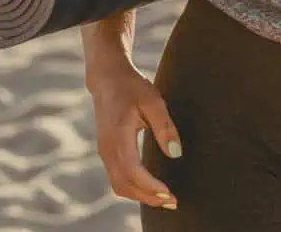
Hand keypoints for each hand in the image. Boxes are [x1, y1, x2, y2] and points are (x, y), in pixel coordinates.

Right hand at [87, 61, 182, 210]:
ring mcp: (104, 152)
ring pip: (119, 185)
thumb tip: (176, 153)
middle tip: (173, 202)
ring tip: (164, 199)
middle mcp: (107, 148)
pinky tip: (150, 188)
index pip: (132, 171)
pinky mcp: (107, 152)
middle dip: (148, 197)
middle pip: (124, 185)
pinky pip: (117, 178)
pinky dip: (133, 189)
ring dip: (140, 196)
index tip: (169, 193)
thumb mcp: (153, 100)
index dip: (150, 186)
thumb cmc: (132, 87)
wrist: (107, 78)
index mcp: (118, 136)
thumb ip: (165, 127)